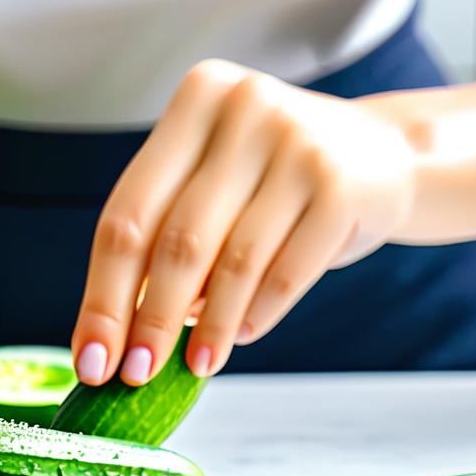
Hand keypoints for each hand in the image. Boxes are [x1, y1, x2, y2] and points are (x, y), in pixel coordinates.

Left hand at [72, 59, 416, 382]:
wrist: (385, 154)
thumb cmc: (271, 180)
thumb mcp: (212, 183)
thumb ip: (163, 240)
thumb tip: (115, 338)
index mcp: (195, 101)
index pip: (127, 215)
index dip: (102, 295)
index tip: (89, 358)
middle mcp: (244, 108)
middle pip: (176, 241)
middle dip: (149, 321)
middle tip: (135, 374)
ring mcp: (299, 142)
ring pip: (233, 262)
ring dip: (207, 328)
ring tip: (195, 367)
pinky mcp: (343, 185)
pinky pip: (286, 272)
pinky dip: (257, 315)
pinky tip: (239, 336)